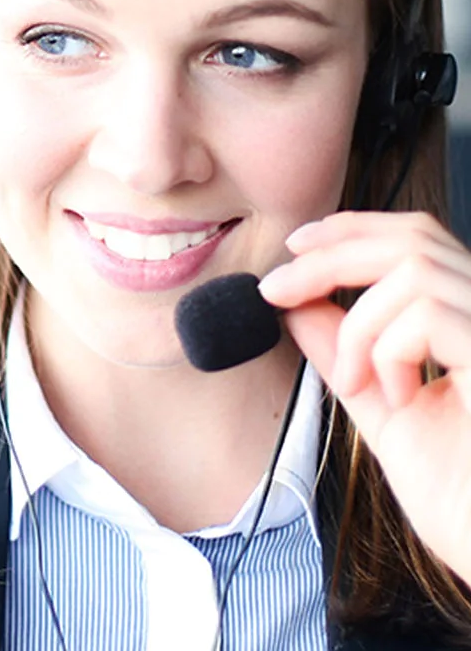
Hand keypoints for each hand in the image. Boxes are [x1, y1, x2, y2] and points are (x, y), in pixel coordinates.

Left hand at [258, 211, 470, 582]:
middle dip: (329, 256)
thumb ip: (346, 357)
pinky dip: (388, 350)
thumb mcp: (386, 411)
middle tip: (276, 292)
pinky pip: (426, 314)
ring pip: (411, 270)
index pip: (416, 237)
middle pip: (410, 238)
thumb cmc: (466, 499)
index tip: (297, 247)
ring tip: (360, 384)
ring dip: (358, 325)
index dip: (353, 229)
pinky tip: (400, 398)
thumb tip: (298, 307)